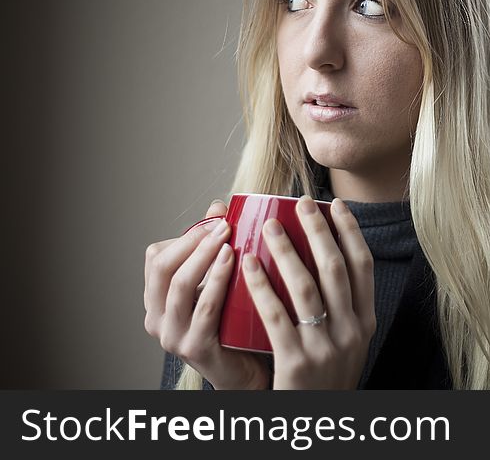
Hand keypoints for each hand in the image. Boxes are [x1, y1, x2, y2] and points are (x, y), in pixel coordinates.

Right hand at [144, 200, 269, 389]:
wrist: (247, 371)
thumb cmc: (234, 322)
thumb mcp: (220, 281)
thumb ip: (215, 247)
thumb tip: (219, 205)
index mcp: (158, 300)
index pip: (157, 257)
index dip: (187, 235)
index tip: (218, 218)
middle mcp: (157, 318)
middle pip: (163, 268)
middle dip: (193, 241)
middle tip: (223, 223)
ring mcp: (173, 336)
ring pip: (180, 286)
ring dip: (204, 256)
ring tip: (227, 236)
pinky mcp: (195, 348)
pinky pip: (204, 308)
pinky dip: (218, 281)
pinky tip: (235, 262)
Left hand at [243, 196, 375, 388]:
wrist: (317, 420)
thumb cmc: (326, 377)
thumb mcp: (348, 341)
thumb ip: (341, 306)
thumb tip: (322, 255)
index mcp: (366, 321)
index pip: (363, 266)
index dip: (350, 231)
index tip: (335, 204)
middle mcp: (352, 331)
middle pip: (336, 268)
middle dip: (318, 230)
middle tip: (302, 203)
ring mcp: (326, 347)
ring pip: (307, 287)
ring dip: (288, 251)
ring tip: (270, 226)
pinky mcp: (297, 362)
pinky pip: (276, 316)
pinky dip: (262, 286)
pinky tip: (249, 264)